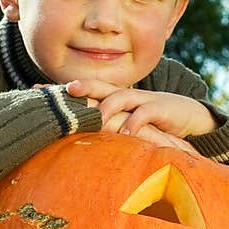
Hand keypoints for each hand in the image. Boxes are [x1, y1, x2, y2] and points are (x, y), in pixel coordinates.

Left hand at [66, 79, 214, 138]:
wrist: (188, 116)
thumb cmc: (152, 122)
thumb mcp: (126, 124)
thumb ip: (106, 128)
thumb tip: (76, 141)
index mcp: (114, 98)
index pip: (87, 90)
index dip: (65, 89)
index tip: (39, 88)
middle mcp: (125, 96)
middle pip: (100, 87)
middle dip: (83, 87)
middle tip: (65, 90)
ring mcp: (142, 100)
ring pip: (121, 97)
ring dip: (107, 107)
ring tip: (96, 120)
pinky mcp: (160, 109)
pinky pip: (145, 113)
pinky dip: (135, 123)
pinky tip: (126, 134)